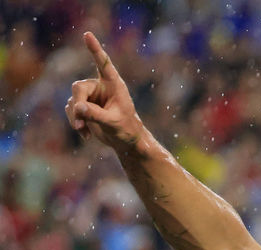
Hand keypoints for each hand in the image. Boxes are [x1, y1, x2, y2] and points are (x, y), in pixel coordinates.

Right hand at [64, 32, 145, 151]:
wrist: (125, 140)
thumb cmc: (126, 129)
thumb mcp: (112, 122)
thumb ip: (95, 114)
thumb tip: (77, 106)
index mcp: (114, 84)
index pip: (103, 64)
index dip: (95, 49)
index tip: (87, 34)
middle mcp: (100, 86)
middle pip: (78, 88)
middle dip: (78, 104)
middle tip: (79, 122)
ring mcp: (91, 96)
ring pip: (73, 101)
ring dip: (75, 116)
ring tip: (83, 130)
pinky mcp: (83, 106)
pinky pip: (72, 110)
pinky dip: (75, 122)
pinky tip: (85, 134)